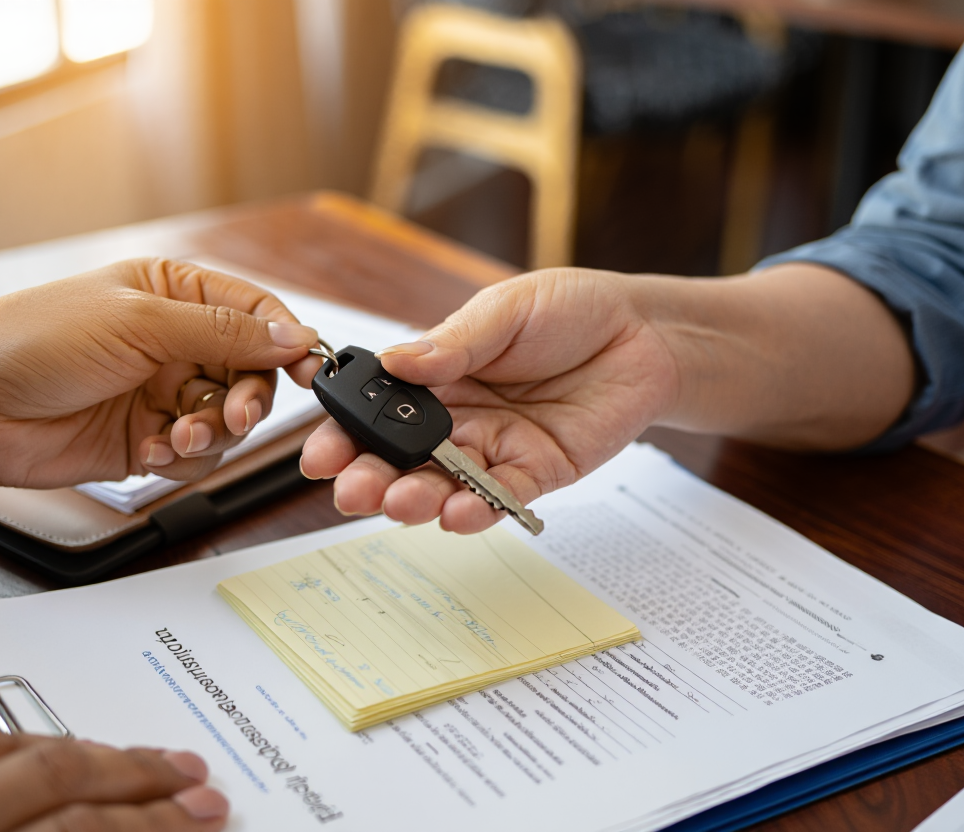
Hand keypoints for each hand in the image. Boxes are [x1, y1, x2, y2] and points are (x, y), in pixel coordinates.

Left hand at [0, 258, 320, 515]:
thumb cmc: (32, 341)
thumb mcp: (138, 322)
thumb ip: (223, 331)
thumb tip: (294, 333)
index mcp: (174, 292)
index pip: (256, 311)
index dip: (288, 339)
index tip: (309, 368)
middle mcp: (175, 341)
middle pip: (252, 372)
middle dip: (249, 398)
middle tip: (235, 415)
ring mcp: (162, 392)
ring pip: (229, 418)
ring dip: (212, 432)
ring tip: (176, 435)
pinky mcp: (149, 439)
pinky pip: (197, 454)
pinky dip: (182, 457)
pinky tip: (149, 451)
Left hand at [0, 727, 228, 831]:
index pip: (70, 831)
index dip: (148, 825)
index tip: (201, 822)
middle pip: (49, 776)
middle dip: (138, 778)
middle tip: (200, 786)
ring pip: (5, 741)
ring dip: (86, 749)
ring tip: (147, 761)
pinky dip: (20, 743)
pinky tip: (58, 753)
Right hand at [300, 269, 678, 532]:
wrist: (643, 332)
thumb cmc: (570, 310)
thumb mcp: (505, 311)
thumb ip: (454, 343)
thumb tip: (397, 362)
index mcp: (437, 377)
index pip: (378, 413)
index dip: (346, 436)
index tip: (321, 455)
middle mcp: (458, 419)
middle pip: (402, 459)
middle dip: (371, 479)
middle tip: (352, 491)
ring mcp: (494, 448)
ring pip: (444, 484)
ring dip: (417, 499)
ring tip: (400, 504)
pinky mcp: (536, 472)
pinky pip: (500, 498)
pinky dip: (477, 509)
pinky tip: (457, 513)